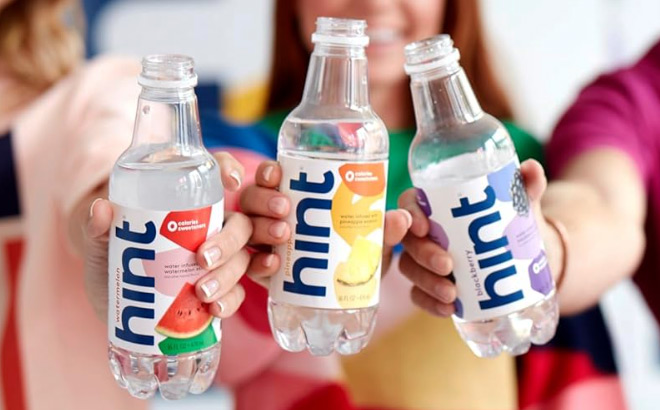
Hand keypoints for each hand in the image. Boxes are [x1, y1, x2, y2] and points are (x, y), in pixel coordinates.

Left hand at [83, 152, 249, 320]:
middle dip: (229, 241)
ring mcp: (218, 261)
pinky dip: (230, 301)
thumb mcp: (101, 243)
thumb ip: (97, 228)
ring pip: (241, 260)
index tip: (228, 182)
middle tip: (203, 258)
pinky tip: (215, 309)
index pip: (216, 173)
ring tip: (202, 292)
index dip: (229, 169)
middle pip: (239, 224)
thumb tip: (102, 209)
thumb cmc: (111, 260)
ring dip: (228, 275)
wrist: (112, 302)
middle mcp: (210, 228)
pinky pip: (236, 294)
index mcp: (187, 202)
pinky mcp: (218, 292)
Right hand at [240, 160, 411, 287]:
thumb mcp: (369, 239)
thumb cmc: (352, 252)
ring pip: (245, 229)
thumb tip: (403, 218)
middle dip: (264, 200)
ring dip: (260, 229)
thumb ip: (383, 230)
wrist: (346, 295)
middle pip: (252, 200)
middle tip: (285, 208)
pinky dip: (258, 263)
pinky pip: (249, 266)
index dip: (268, 172)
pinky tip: (274, 264)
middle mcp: (270, 218)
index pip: (270, 178)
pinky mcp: (262, 273)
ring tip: (282, 235)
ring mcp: (263, 246)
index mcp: (291, 197)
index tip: (277, 172)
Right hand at [398, 159, 550, 316]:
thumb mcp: (519, 203)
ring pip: (410, 269)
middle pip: (408, 241)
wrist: (521, 256)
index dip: (410, 214)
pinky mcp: (430, 285)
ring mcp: (424, 260)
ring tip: (452, 294)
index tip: (426, 227)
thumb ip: (526, 185)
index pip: (409, 203)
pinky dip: (430, 303)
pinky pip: (419, 295)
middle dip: (423, 254)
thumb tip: (531, 168)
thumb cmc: (509, 220)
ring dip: (427, 282)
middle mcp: (423, 232)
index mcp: (435, 204)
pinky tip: (448, 309)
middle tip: (448, 265)